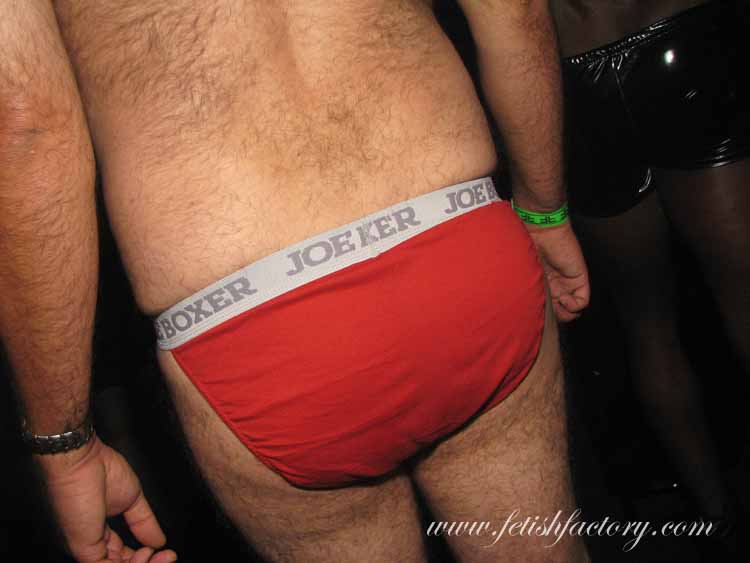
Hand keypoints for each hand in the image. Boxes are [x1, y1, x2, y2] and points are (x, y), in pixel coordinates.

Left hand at [37, 435, 176, 562]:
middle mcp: (89, 543)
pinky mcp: (84, 549)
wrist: (83, 461)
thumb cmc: (100, 470)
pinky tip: (146, 555)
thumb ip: (144, 522)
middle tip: (167, 557)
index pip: (119, 556)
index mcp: (97, 532)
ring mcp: (85, 548)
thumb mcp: (132, 499)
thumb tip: (160, 541)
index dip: (143, 557)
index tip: (165, 551)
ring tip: (158, 555)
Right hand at [526, 221, 589, 321]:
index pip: (546, 308)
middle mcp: (555, 286)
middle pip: (560, 313)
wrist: (541, 230)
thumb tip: (514, 308)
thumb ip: (518, 288)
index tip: (535, 313)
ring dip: (564, 313)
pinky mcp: (579, 279)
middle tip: (546, 312)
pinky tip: (563, 297)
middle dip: (554, 317)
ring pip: (572, 310)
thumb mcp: (518, 272)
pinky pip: (582, 301)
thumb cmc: (524, 246)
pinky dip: (573, 305)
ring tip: (555, 302)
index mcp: (541, 284)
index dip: (542, 315)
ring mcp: (568, 283)